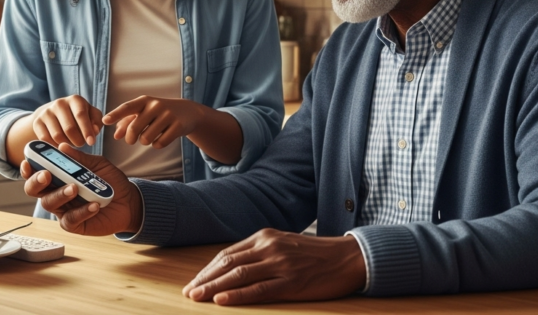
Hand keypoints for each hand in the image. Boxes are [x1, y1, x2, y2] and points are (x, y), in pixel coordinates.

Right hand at [20, 144, 142, 235]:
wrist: (129, 201)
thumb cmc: (110, 181)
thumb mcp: (98, 165)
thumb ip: (80, 158)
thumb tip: (62, 146)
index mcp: (58, 177)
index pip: (37, 172)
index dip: (29, 168)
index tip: (28, 161)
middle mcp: (56, 193)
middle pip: (34, 190)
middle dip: (36, 181)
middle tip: (46, 175)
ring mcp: (64, 210)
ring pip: (50, 203)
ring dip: (60, 194)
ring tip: (75, 188)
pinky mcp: (75, 224)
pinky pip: (70, 219)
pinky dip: (81, 211)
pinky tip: (94, 205)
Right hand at [31, 95, 103, 146]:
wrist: (55, 113)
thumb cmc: (79, 115)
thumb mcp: (91, 115)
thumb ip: (96, 122)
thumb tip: (95, 131)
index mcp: (75, 100)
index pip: (80, 115)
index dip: (86, 130)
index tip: (91, 143)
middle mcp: (59, 103)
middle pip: (69, 128)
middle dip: (78, 140)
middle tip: (81, 143)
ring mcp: (46, 112)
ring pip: (57, 136)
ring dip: (67, 144)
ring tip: (71, 142)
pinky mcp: (37, 122)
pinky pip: (46, 140)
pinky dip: (54, 145)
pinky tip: (60, 143)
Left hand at [103, 96, 206, 148]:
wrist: (188, 112)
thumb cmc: (159, 113)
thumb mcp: (144, 112)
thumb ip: (127, 122)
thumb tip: (115, 135)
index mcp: (144, 101)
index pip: (127, 107)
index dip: (115, 114)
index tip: (105, 121)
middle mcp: (156, 105)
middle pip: (134, 129)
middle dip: (130, 138)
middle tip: (132, 140)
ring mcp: (168, 115)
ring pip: (146, 139)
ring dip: (145, 141)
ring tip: (151, 135)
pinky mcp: (178, 126)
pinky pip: (159, 143)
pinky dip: (157, 145)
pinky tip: (162, 138)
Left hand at [182, 229, 366, 305]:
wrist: (348, 257)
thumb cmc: (315, 255)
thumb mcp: (284, 245)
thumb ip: (260, 252)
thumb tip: (233, 267)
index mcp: (265, 237)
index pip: (228, 254)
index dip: (208, 269)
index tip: (194, 281)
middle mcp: (269, 247)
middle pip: (228, 263)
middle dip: (205, 278)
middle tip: (188, 292)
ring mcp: (280, 264)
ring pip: (239, 275)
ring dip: (213, 286)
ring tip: (197, 297)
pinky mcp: (292, 282)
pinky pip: (259, 289)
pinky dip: (237, 294)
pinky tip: (221, 300)